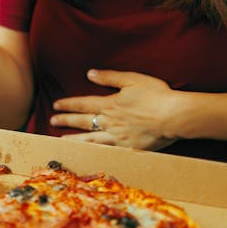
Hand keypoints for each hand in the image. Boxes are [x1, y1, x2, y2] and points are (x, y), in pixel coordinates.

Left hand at [50, 70, 179, 150]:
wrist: (173, 116)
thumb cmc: (156, 95)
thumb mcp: (132, 79)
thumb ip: (110, 77)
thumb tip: (90, 74)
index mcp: (110, 104)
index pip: (83, 104)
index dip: (68, 104)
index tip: (56, 105)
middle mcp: (110, 122)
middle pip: (83, 121)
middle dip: (66, 120)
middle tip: (53, 121)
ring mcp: (118, 137)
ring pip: (91, 139)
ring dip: (75, 139)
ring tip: (62, 141)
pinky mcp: (128, 148)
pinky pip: (107, 151)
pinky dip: (94, 152)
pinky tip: (88, 154)